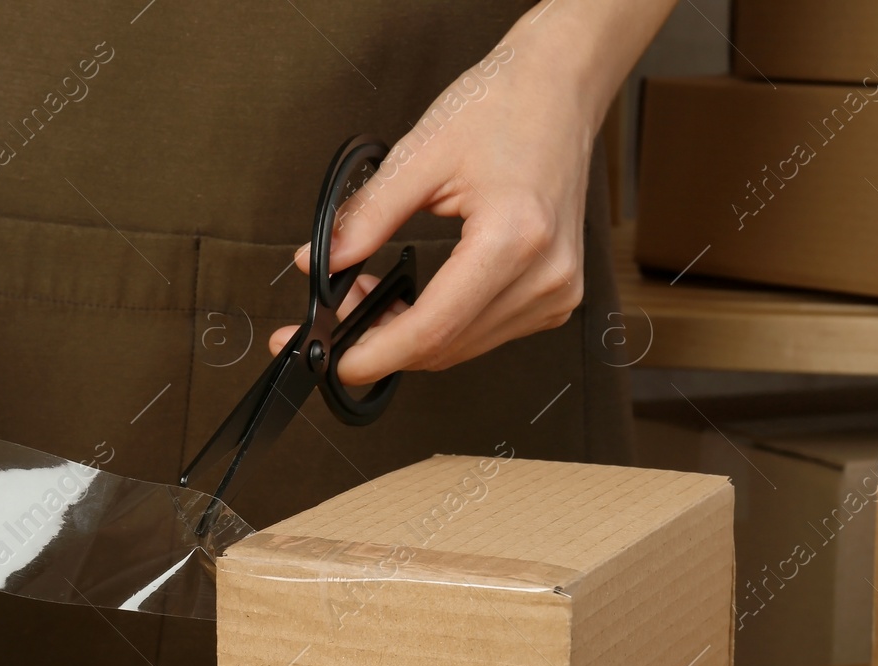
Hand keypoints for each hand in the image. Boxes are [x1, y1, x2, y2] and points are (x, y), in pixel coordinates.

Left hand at [270, 35, 596, 384]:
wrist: (558, 92)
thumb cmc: (502, 108)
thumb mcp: (420, 155)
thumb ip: (366, 217)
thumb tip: (319, 261)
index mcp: (514, 238)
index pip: (434, 328)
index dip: (377, 353)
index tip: (337, 361)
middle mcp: (544, 275)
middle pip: (447, 347)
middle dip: (383, 341)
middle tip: (338, 314)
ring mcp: (557, 291)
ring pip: (463, 347)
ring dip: (410, 336)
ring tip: (373, 291)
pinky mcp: (556, 296)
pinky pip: (485, 333)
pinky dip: (442, 326)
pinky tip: (416, 300)